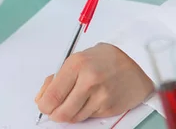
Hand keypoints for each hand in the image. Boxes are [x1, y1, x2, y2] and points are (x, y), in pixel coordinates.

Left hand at [35, 43, 153, 122]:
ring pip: (74, 118)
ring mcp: (100, 97)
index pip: (53, 95)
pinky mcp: (109, 109)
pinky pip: (88, 118)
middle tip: (53, 109)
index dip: (44, 105)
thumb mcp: (77, 59)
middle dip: (54, 114)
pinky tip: (88, 100)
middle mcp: (88, 81)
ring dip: (69, 114)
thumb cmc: (104, 58)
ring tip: (73, 101)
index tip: (43, 105)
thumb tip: (42, 96)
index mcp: (76, 64)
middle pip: (62, 112)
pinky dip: (83, 113)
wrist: (135, 62)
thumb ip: (58, 77)